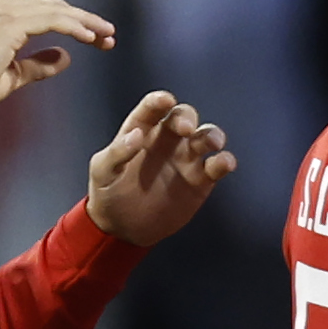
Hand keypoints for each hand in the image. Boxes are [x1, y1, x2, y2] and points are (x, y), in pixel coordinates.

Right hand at [0, 0, 117, 110]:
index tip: (98, 39)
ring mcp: (5, 11)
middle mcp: (4, 5)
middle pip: (56, 7)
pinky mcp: (9, 23)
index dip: (76, 24)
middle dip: (87, 21)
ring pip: (58, 11)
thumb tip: (65, 57)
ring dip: (86, 24)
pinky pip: (51, 20)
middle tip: (110, 36)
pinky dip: (73, 28)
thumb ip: (38, 64)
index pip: (48, 12)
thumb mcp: (13, 74)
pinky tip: (90, 38)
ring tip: (107, 37)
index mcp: (3, 13)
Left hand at [86, 90, 235, 249]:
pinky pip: (217, 166)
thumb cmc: (108, 193)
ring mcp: (186, 158)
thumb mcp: (103, 171)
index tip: (165, 100)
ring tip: (212, 144)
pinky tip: (224, 163)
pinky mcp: (201, 180)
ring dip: (212, 135)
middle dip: (187, 118)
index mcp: (142, 130)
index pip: (152, 109)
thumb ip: (117, 152)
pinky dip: (224, 162)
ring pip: (205, 137)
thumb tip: (136, 134)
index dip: (159, 101)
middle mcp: (167, 140)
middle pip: (183, 117)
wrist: (124, 227)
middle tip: (186, 129)